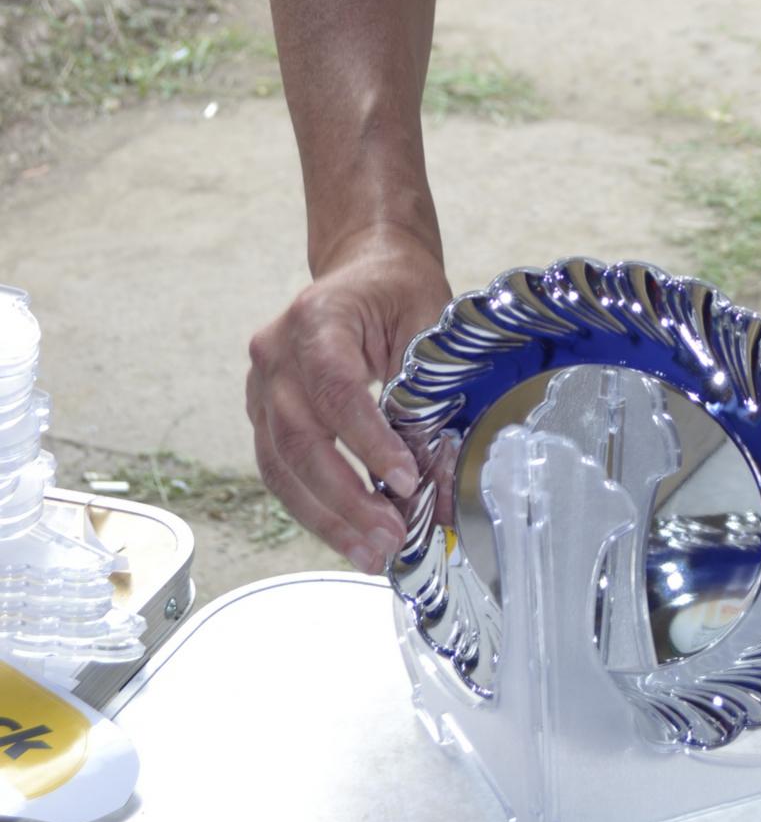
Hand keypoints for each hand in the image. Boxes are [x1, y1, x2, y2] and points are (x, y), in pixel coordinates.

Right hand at [247, 228, 448, 571]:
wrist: (366, 267)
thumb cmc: (398, 290)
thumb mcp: (428, 324)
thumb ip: (429, 396)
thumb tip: (440, 482)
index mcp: (316, 319)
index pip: (335, 390)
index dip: (368, 442)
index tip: (406, 481)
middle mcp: (275, 352)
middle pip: (298, 439)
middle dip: (345, 499)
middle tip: (390, 538)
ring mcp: (260, 384)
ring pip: (280, 465)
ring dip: (326, 517)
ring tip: (373, 554)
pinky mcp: (262, 412)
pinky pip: (279, 468)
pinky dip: (314, 507)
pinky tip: (350, 535)